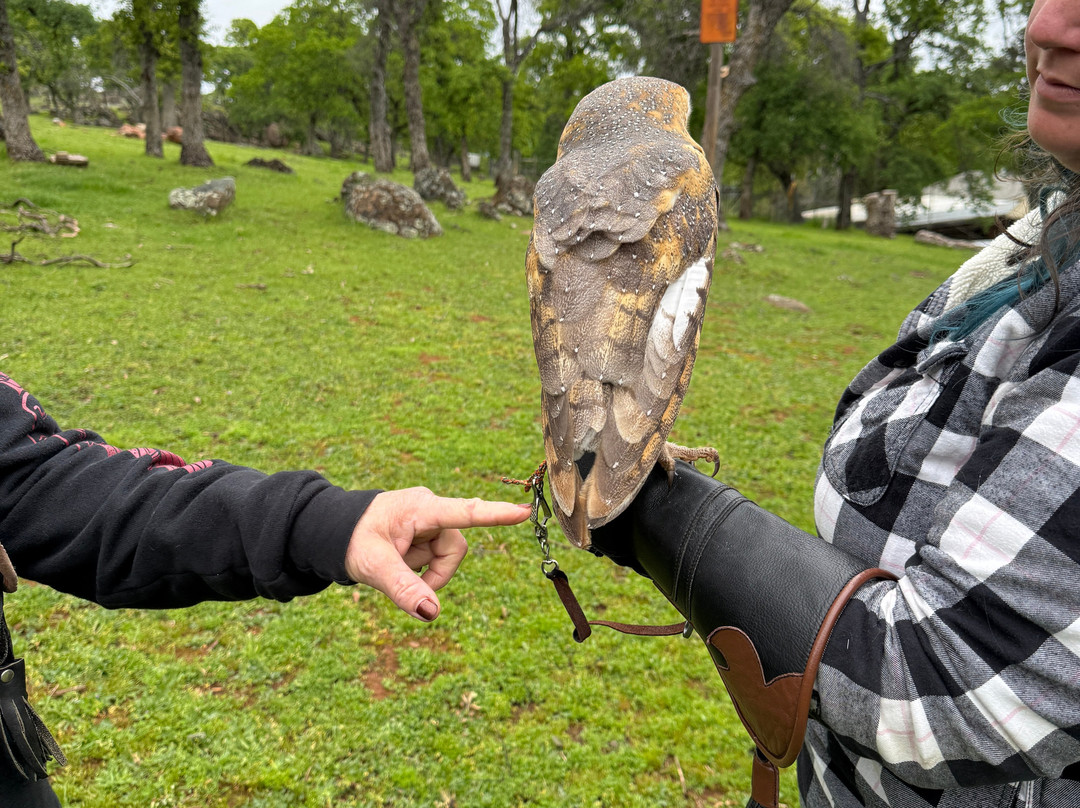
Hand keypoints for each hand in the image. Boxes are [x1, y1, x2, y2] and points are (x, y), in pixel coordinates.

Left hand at [344, 488, 530, 620]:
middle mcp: (430, 509)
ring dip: (427, 573)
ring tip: (397, 568)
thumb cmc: (352, 541)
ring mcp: (430, 520)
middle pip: (454, 550)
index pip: (464, 512)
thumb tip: (433, 613)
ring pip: (448, 557)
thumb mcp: (374, 567)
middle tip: (404, 580)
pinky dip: (422, 570)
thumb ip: (404, 589)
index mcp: (419, 508)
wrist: (334, 531)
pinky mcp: (428, 531)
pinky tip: (402, 563)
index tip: (524, 512)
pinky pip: (438, 558)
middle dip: (435, 573)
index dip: (496, 514)